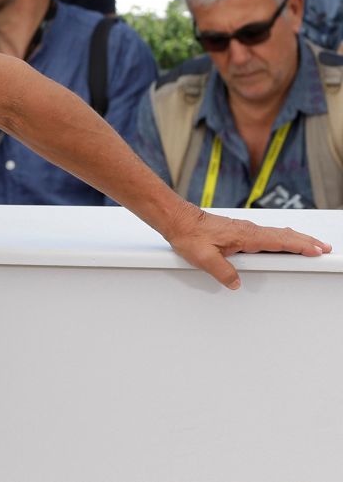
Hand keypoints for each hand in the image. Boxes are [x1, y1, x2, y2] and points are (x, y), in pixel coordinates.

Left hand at [166, 206, 331, 288]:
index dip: (300, 246)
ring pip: (277, 234)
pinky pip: (267, 234)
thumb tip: (237, 283)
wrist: (178, 220)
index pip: (279, 241)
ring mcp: (244, 230)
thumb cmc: (189, 235)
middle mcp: (248, 230)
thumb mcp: (204, 258)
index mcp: (245, 236)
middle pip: (284, 235)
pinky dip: (282, 237)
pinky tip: (283, 242)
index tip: (317, 250)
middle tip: (324, 248)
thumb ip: (223, 272)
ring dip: (296, 239)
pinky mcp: (238, 231)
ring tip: (311, 245)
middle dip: (306, 241)